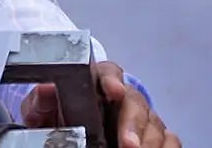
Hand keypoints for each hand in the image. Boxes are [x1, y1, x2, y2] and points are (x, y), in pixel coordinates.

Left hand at [21, 61, 179, 146]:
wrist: (68, 129)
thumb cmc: (57, 115)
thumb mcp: (43, 108)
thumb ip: (42, 101)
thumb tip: (44, 90)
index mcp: (96, 81)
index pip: (109, 72)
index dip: (112, 80)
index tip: (114, 91)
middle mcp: (123, 96)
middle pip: (135, 101)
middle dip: (133, 123)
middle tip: (127, 143)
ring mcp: (141, 117)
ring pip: (154, 123)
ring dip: (149, 141)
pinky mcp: (153, 136)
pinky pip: (169, 139)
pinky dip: (166, 147)